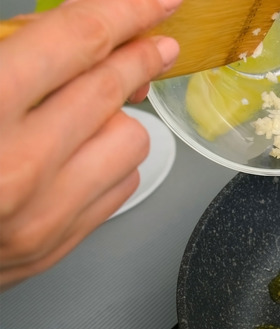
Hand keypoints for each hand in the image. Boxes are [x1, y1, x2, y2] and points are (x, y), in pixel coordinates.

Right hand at [0, 0, 181, 290]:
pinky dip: (107, 163)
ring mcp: (39, 213)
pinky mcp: (54, 244)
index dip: (127, 11)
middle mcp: (17, 164)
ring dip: (114, 118)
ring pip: (129, 140)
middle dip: (140, 56)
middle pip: (110, 88)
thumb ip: (11, 47)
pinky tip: (75, 156)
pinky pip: (120, 187)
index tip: (157, 2)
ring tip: (81, 114)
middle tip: (156, 44)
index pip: (78, 40)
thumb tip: (80, 35)